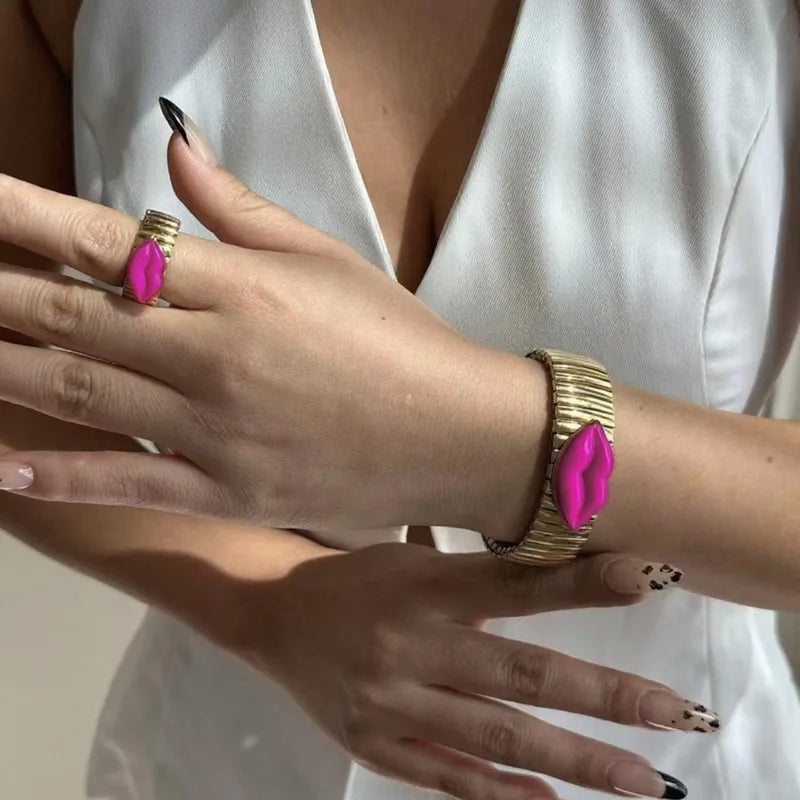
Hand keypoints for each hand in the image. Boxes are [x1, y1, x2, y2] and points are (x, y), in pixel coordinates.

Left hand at [0, 127, 546, 538]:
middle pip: (75, 316)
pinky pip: (130, 483)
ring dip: (6, 369)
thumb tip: (173, 145)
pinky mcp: (230, 492)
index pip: (108, 240)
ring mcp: (216, 431)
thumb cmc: (400, 340)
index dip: (22, 217)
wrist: (458, 434)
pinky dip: (61, 476)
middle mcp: (216, 355)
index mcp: (242, 286)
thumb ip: (239, 207)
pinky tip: (3, 467)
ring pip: (83, 395)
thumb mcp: (328, 259)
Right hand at [232, 544, 705, 799]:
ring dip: (575, 760)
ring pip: (495, 736)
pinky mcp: (373, 747)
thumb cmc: (360, 579)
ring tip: (642, 781)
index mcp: (420, 585)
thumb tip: (562, 590)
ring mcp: (389, 704)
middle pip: (519, 672)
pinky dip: (503, 793)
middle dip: (603, 695)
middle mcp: (407, 644)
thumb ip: (481, 584)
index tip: (648, 579)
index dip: (579, 582)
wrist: (274, 616)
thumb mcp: (414, 562)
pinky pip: (447, 778)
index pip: (512, 582)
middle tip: (674, 714)